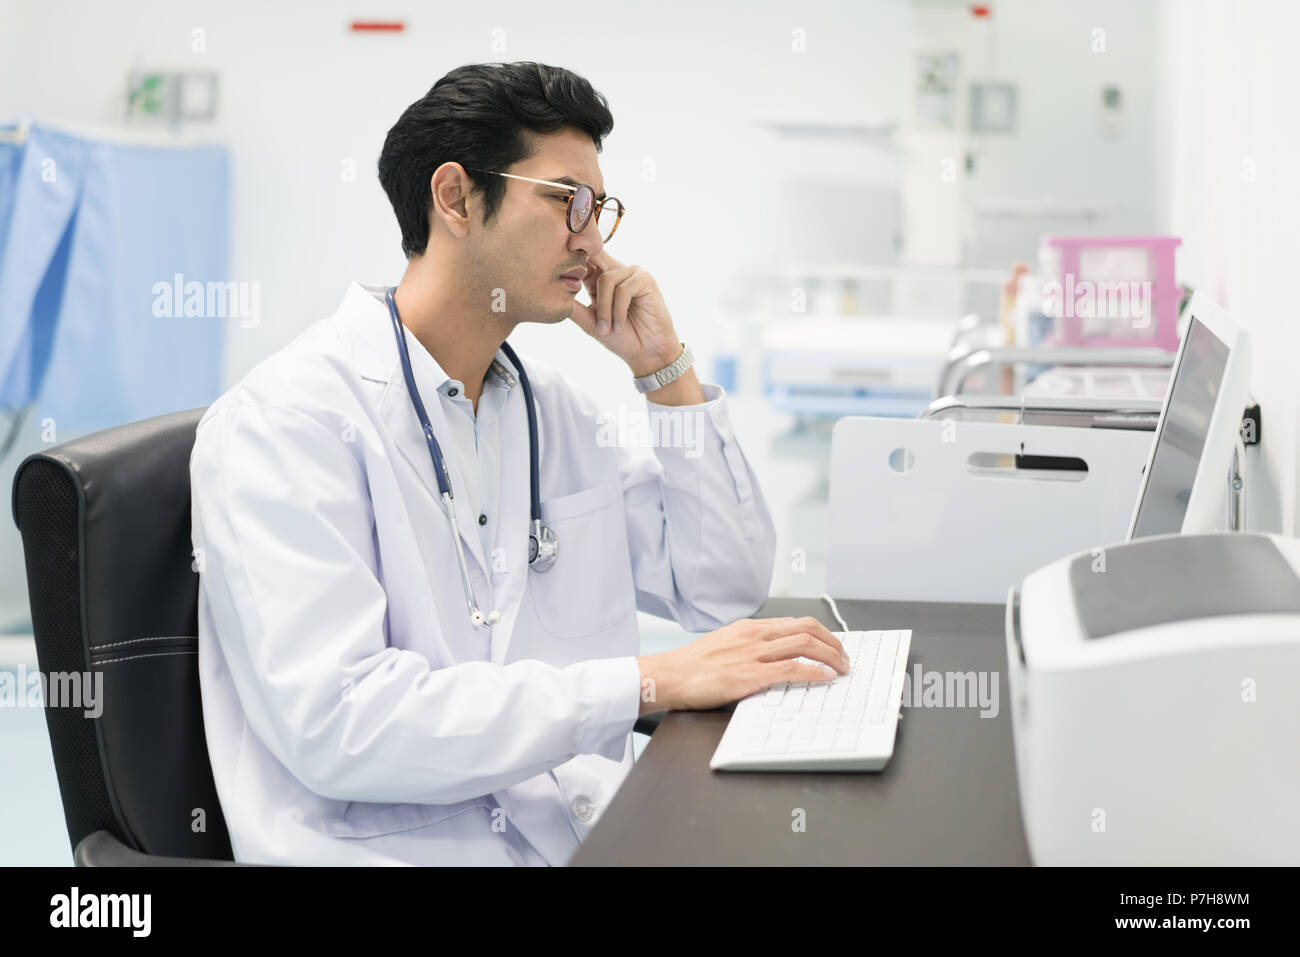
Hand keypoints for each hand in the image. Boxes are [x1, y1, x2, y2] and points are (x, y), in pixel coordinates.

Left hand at [568, 249, 681, 376]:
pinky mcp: (646, 280)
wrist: (646, 353)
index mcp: (600, 278)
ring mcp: (632, 273)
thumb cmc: (620, 338)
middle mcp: (616, 270)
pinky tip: (619, 325)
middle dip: (582, 262)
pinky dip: (617, 310)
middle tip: (573, 269)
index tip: (557, 258)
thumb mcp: (591, 323)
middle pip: (593, 257)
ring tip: (607, 328)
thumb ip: (575, 309)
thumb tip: (551, 295)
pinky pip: (623, 290)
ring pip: (606, 280)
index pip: (584, 258)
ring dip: (604, 309)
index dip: (571, 256)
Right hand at [634, 617, 850, 714]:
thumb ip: (747, 648)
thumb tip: (772, 659)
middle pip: (806, 628)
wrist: (667, 676)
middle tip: (845, 658)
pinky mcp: (750, 675)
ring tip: (842, 669)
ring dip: (830, 656)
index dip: (821, 633)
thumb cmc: (690, 666)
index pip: (795, 623)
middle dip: (833, 642)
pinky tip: (825, 678)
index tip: (833, 645)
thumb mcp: (723, 646)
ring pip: (804, 644)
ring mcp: (753, 654)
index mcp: (749, 628)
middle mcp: (754, 636)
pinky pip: (792, 669)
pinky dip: (814, 672)